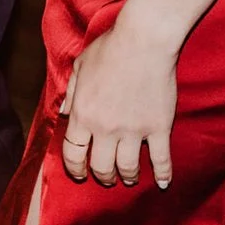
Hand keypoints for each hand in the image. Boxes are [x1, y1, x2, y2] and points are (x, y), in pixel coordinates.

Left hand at [58, 18, 179, 188]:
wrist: (143, 41)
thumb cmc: (109, 49)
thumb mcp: (79, 67)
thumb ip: (70, 93)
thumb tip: (62, 113)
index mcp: (83, 114)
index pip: (73, 153)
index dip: (74, 168)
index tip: (79, 173)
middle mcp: (105, 128)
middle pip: (101, 167)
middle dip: (102, 176)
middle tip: (106, 177)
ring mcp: (133, 130)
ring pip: (128, 168)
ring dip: (127, 177)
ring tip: (128, 178)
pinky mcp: (158, 128)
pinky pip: (161, 159)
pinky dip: (163, 174)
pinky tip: (162, 183)